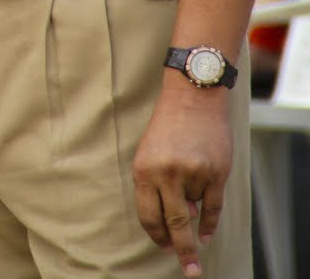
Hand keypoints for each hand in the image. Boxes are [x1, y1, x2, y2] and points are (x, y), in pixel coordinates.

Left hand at [132, 83, 232, 276]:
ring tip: (190, 192)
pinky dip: (210, 223)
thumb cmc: (166, 128)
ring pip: (194, 208)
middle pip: (173, 224)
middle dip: (179, 250)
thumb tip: (178, 220)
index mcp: (143, 170)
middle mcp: (166, 174)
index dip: (156, 235)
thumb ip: (156, 186)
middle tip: (189, 271)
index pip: (147, 214)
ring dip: (193, 210)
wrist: (192, 98)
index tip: (163, 249)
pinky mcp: (215, 172)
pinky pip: (213, 207)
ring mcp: (192, 174)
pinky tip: (206, 235)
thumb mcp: (149, 154)